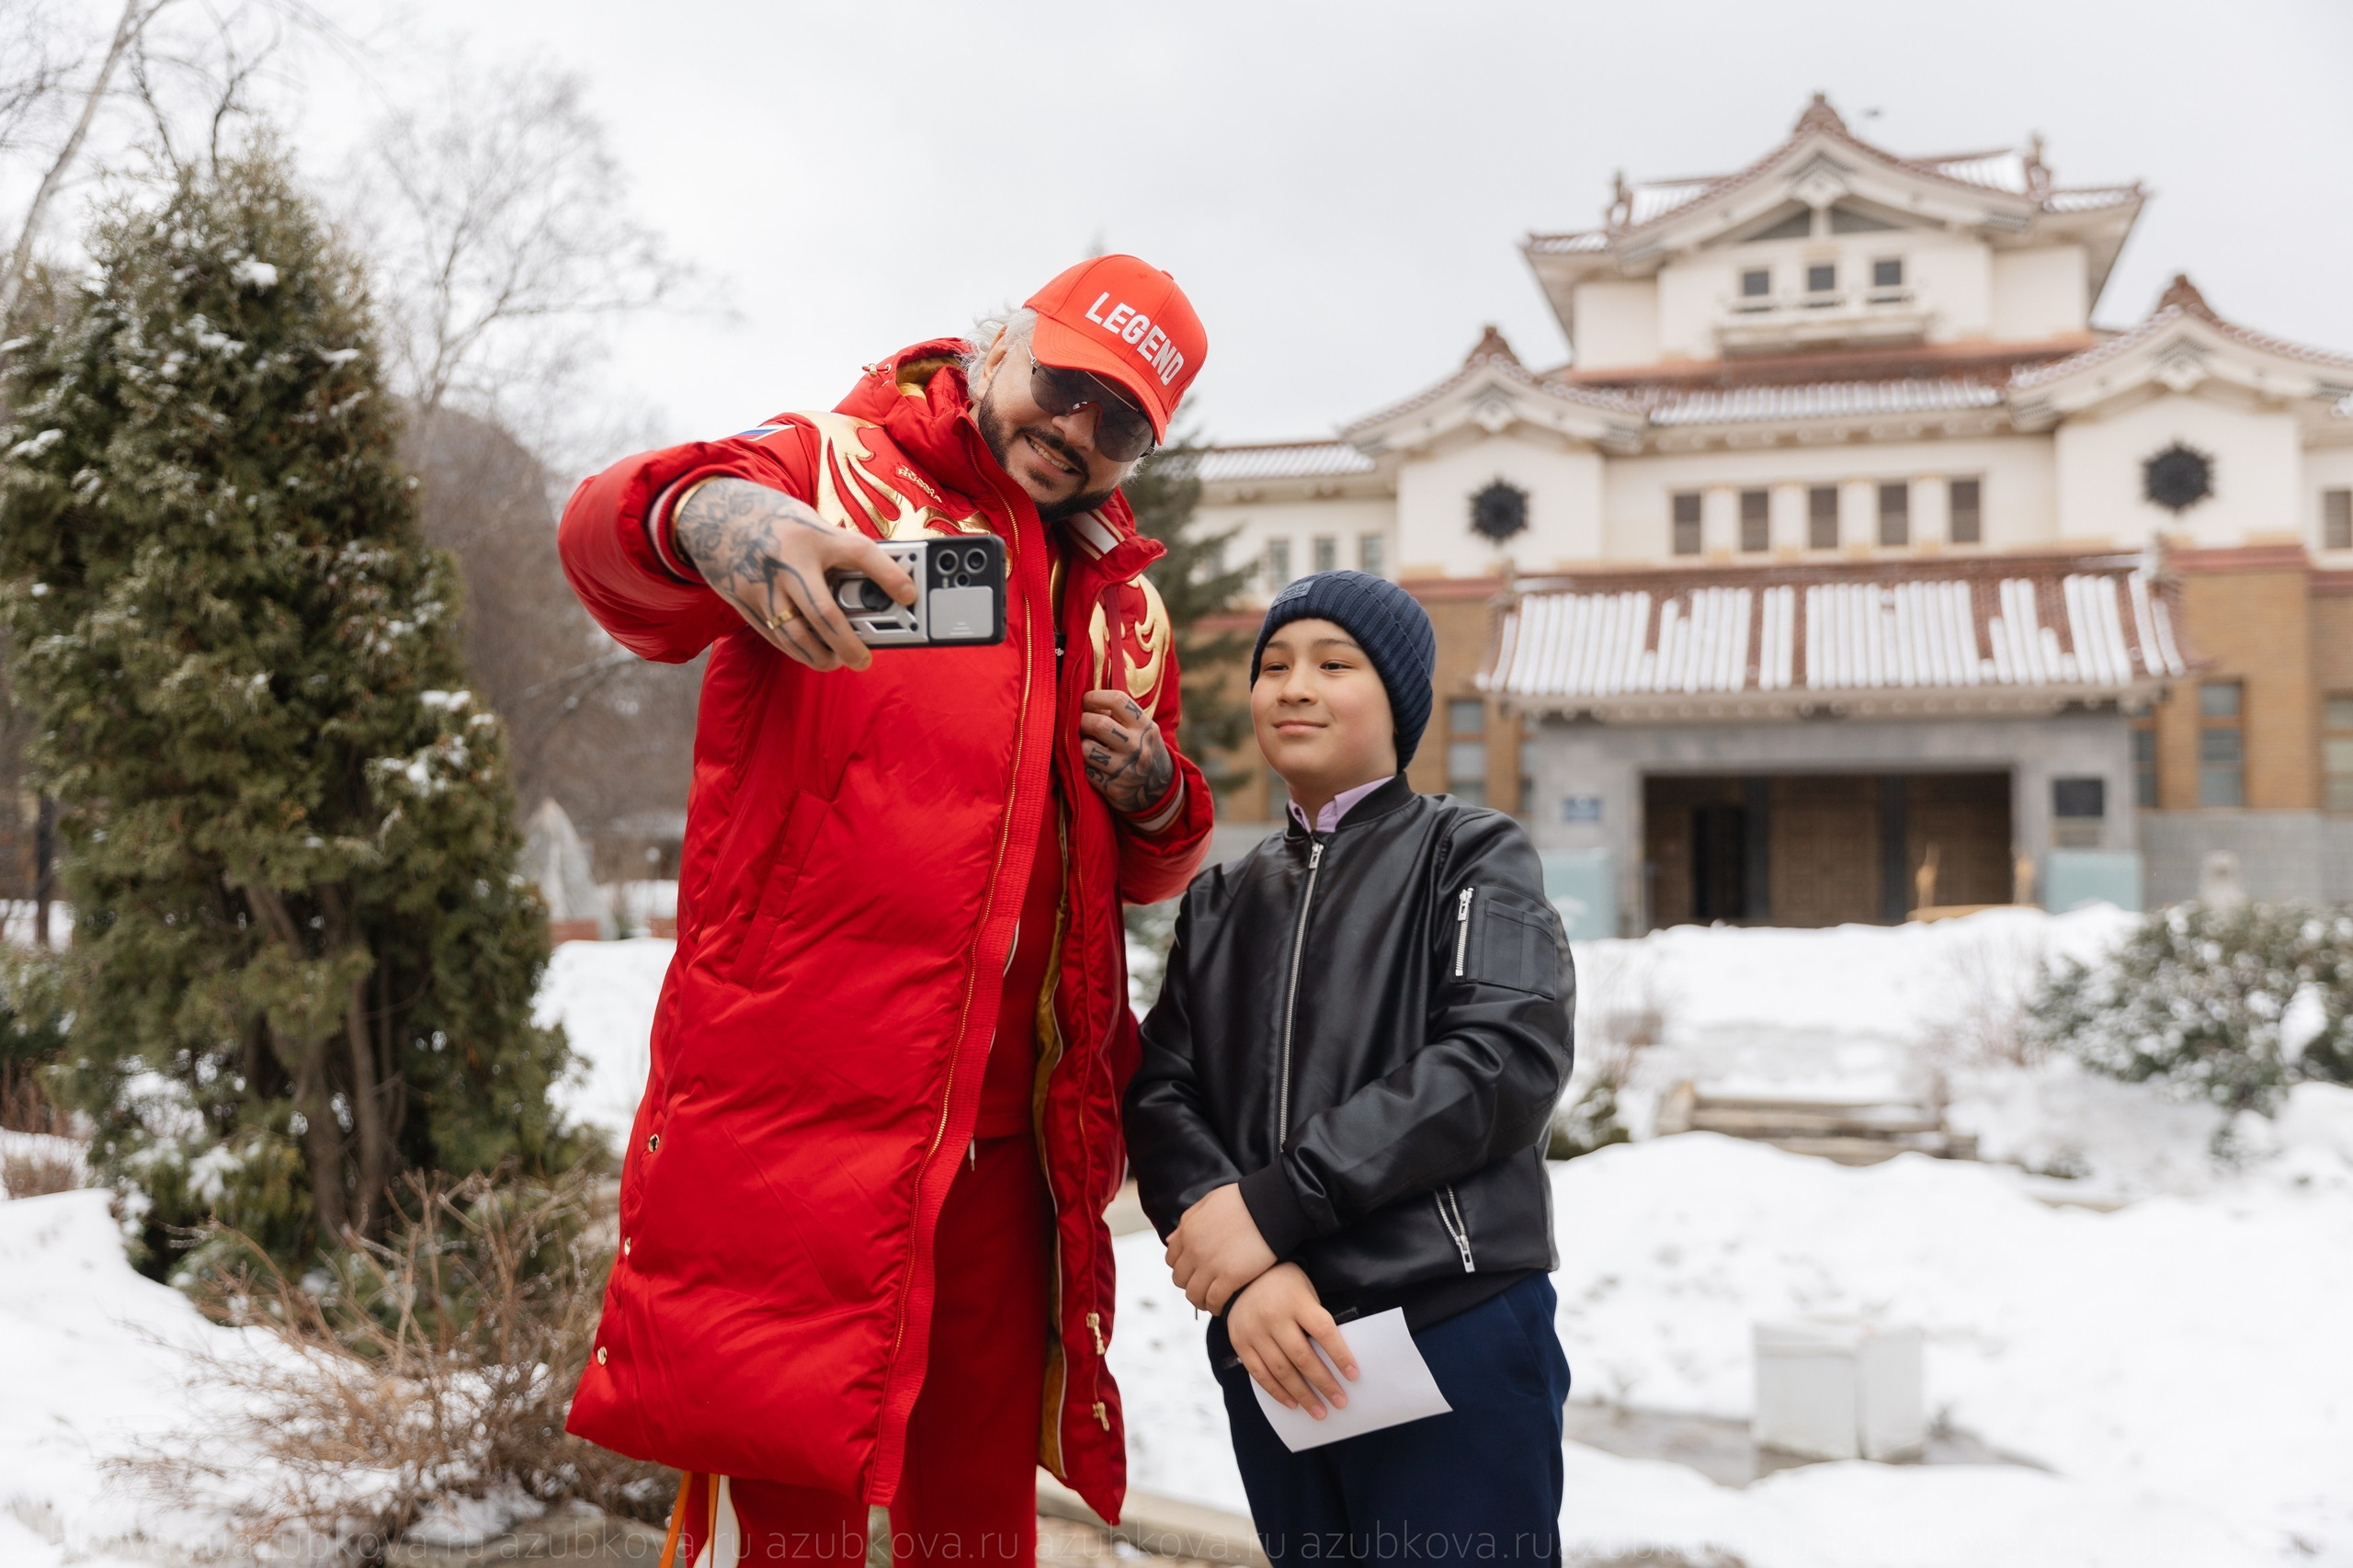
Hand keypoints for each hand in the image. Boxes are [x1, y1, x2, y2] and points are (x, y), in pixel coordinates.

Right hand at [674, 478, 915, 672]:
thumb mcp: (811, 525)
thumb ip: (838, 552)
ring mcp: (763, 583)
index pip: (860, 553)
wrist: (714, 514)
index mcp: (813, 534)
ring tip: (837, 661)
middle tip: (864, 658)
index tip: (909, 595)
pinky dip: (796, 649)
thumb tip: (875, 586)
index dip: (889, 574)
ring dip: (820, 655)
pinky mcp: (744, 600)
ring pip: (795, 634)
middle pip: (825, 613)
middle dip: (848, 644)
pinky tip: (811, 653)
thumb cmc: (777, 521)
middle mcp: (788, 560)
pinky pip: (774, 635)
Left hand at [1079, 689, 1174, 812]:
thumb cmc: (1143, 749)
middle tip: (1077, 721)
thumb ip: (1120, 715)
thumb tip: (1085, 702)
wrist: (1160, 788)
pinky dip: (1082, 764)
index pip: (1117, 701)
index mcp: (1145, 726)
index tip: (1085, 700)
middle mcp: (1137, 747)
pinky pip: (1086, 771)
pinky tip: (1088, 762)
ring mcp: (1126, 770)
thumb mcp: (1143, 728)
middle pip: (1099, 724)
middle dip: (1081, 719)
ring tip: (1082, 741)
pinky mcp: (1113, 788)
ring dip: (1078, 743)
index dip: (1095, 697)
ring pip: (1087, 749)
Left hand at [1165, 1182, 1275, 1312]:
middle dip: (1190, 1284)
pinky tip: (1222, 1305)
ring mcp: (1210, 1265)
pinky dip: (1215, 1306)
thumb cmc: (1244, 1200)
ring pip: (1194, 1294)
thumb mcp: (1208, 1202)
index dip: (1182, 1267)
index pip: (1172, 1259)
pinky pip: (1213, 1300)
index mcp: (1188, 1231)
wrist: (1270, 1205)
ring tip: (1211, 1301)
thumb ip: (1188, 1221)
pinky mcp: (1229, 1277)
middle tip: (1203, 1287)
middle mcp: (1194, 1250)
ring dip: (1200, 1300)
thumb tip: (1170, 1239)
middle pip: (1180, 1279)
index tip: (1194, 1271)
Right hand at [1228, 1263, 1357, 1418]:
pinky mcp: (1241, 1344)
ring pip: (1281, 1371)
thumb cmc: (1283, 1284)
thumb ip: (1316, 1318)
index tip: (1353, 1375)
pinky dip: (1277, 1392)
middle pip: (1302, 1357)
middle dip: (1324, 1383)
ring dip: (1303, 1395)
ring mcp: (1255, 1332)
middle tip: (1340, 1402)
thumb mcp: (1305, 1290)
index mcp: (1296, 1301)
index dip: (1340, 1355)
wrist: (1237, 1273)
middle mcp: (1274, 1318)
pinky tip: (1292, 1403)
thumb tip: (1335, 1356)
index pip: (1323, 1331)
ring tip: (1319, 1411)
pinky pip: (1259, 1374)